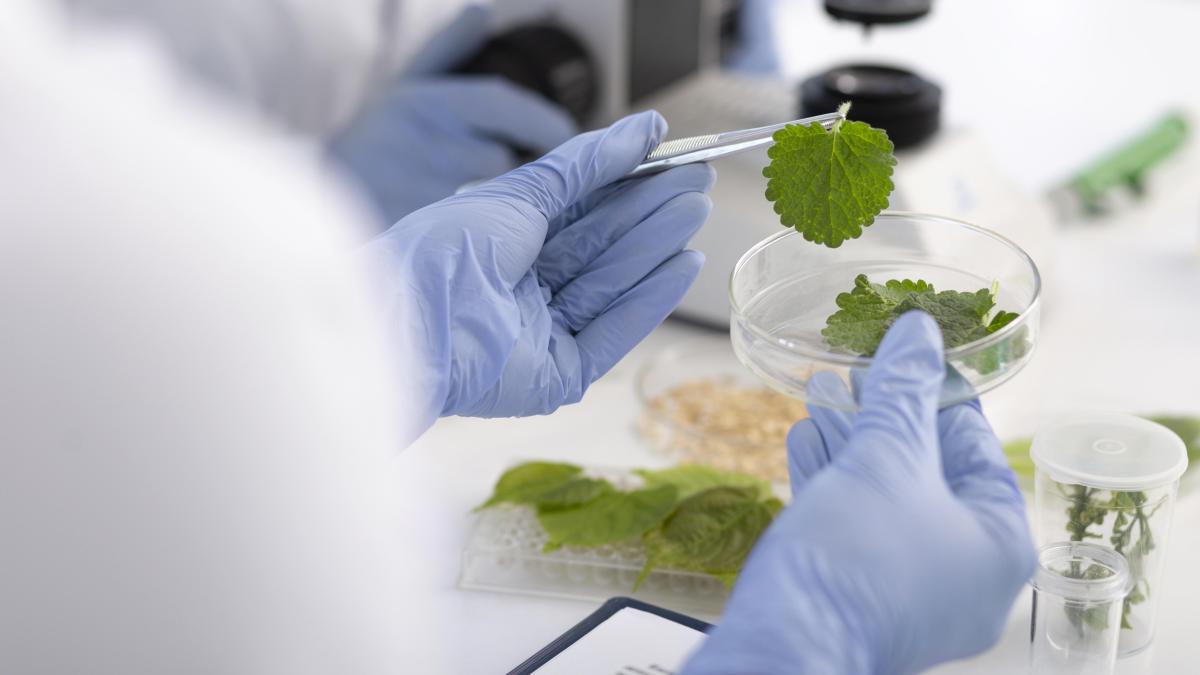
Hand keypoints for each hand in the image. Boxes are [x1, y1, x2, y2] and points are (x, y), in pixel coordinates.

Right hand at [329, 6, 576, 223]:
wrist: (319, 202)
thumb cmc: (371, 143)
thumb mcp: (404, 87)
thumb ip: (448, 49)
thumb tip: (483, 9)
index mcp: (428, 102)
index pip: (503, 105)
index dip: (544, 122)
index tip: (566, 135)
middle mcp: (426, 142)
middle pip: (502, 159)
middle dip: (520, 170)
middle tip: (531, 179)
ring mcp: (423, 191)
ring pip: (492, 199)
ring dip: (501, 204)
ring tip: (497, 208)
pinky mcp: (424, 233)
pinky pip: (474, 233)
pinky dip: (483, 232)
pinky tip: (480, 235)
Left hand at [370, 111, 713, 430]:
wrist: (414, 319)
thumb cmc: (448, 249)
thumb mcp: (520, 191)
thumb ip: (586, 164)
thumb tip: (644, 128)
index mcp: (506, 246)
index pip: (580, 212)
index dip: (627, 185)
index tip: (670, 160)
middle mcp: (525, 290)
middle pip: (601, 247)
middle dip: (650, 213)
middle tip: (699, 182)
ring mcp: (542, 334)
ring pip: (611, 283)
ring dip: (656, 247)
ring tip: (696, 211)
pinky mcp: (558, 374)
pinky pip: (612, 331)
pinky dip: (650, 299)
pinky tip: (685, 264)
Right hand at [682, 313, 1034, 674]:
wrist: (784, 651)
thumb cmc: (854, 559)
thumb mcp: (884, 458)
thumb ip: (904, 391)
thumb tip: (919, 332)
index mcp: (998, 542)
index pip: (975, 445)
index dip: (934, 390)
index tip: (904, 352)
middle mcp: (967, 575)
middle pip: (926, 471)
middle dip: (880, 416)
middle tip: (850, 371)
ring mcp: (915, 594)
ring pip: (885, 499)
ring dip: (849, 444)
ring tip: (819, 395)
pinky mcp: (866, 601)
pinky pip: (858, 530)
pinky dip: (833, 484)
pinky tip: (804, 442)